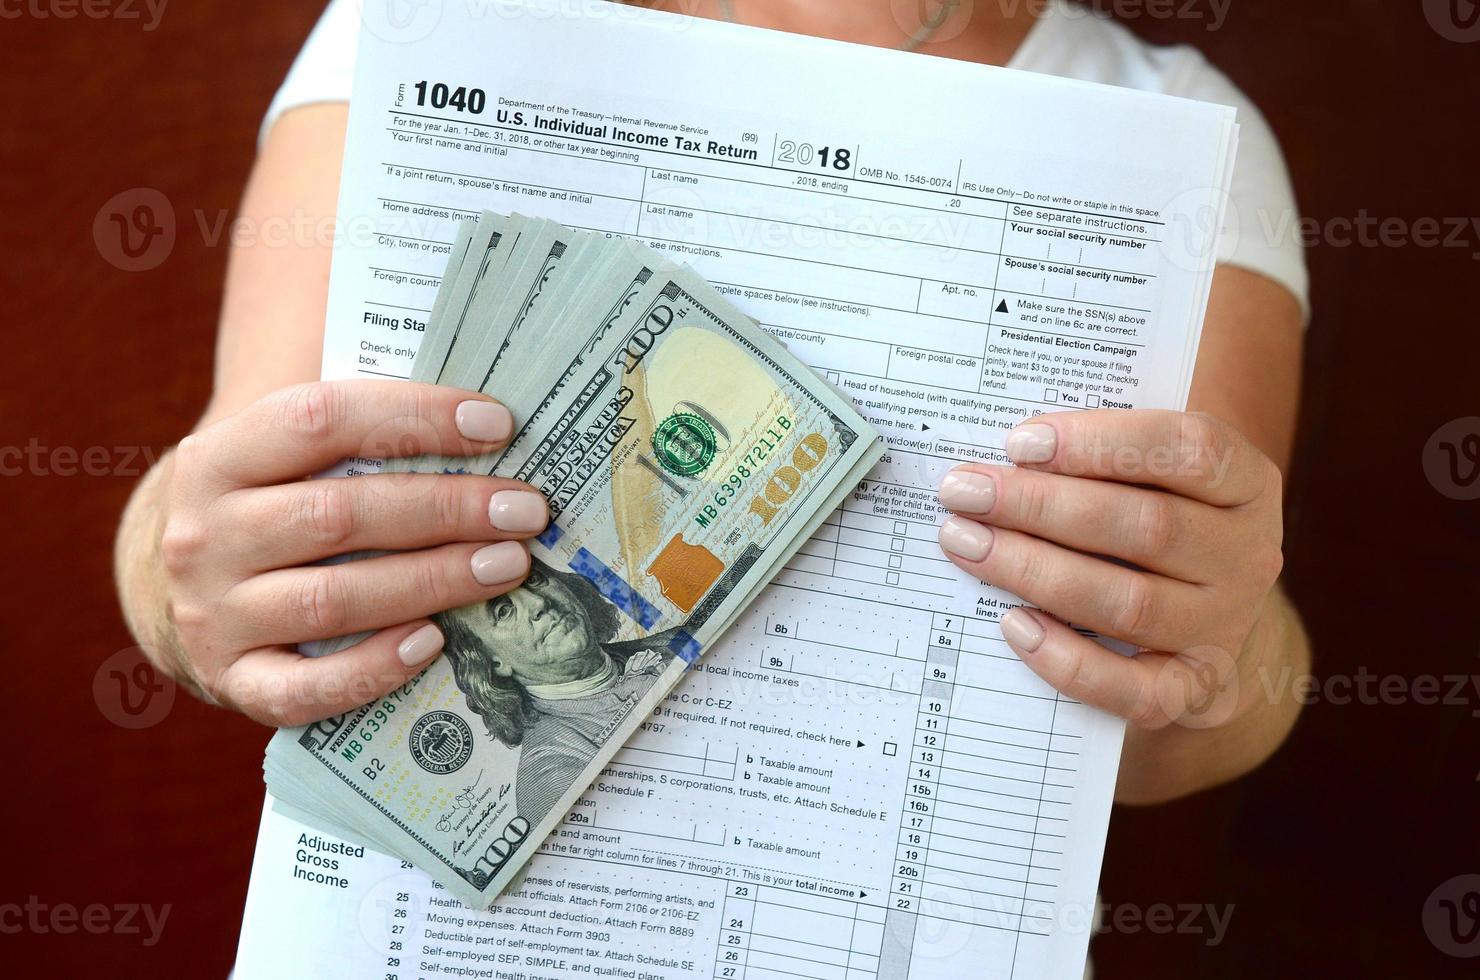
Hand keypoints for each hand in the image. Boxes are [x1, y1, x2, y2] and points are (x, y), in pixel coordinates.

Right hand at [150, 380, 548, 725]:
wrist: (168, 586)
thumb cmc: (268, 505)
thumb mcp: (284, 455)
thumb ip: (361, 433)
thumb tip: (487, 425)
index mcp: (219, 458)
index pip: (320, 420)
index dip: (414, 418)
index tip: (497, 425)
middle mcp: (204, 536)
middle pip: (338, 517)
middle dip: (446, 509)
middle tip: (525, 511)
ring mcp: (210, 615)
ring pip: (333, 600)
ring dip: (432, 581)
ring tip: (508, 566)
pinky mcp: (230, 681)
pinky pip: (305, 688)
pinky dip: (373, 668)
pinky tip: (434, 643)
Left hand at [936, 410, 1283, 729]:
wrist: (1204, 627)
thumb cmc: (1152, 527)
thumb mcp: (1151, 480)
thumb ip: (1098, 460)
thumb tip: (1003, 455)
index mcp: (1246, 483)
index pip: (1188, 448)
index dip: (1102, 442)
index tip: (1019, 442)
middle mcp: (1247, 557)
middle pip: (1145, 526)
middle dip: (1040, 505)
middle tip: (964, 492)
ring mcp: (1224, 629)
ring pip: (1127, 601)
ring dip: (1033, 569)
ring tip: (965, 543)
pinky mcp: (1191, 692)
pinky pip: (1127, 686)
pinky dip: (1065, 657)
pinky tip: (1012, 623)